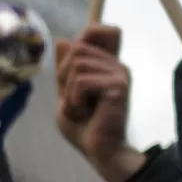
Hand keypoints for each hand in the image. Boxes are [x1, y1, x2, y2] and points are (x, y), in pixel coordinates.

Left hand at [54, 25, 144, 181]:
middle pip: (77, 47)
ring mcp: (119, 73)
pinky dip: (74, 99)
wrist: (98, 150)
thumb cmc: (84, 126)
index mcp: (105, 64)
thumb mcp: (66, 93)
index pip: (101, 30)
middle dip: (64, 73)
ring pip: (77, 64)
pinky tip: (85, 112)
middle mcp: (116, 64)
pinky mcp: (119, 85)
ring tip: (80, 108)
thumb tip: (62, 40)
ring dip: (69, 91)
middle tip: (73, 98)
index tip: (75, 62)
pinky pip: (81, 81)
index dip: (86, 35)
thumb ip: (64, 69)